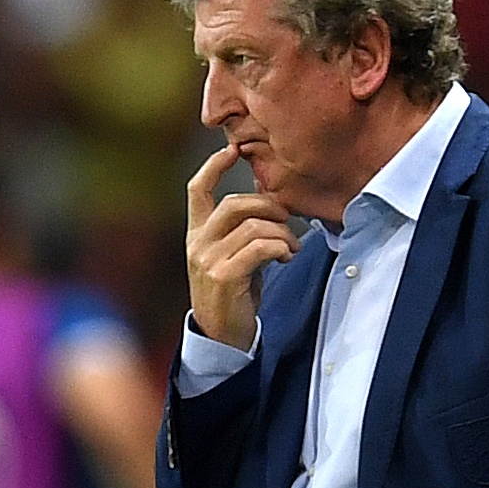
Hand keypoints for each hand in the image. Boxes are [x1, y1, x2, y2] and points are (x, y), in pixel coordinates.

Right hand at [184, 145, 296, 352]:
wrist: (222, 337)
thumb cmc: (233, 295)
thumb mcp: (233, 257)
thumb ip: (243, 231)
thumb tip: (275, 206)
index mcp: (196, 235)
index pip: (196, 190)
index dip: (213, 166)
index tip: (233, 150)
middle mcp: (198, 244)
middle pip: (236, 204)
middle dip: (270, 207)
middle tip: (288, 220)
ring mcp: (208, 260)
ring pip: (253, 226)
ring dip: (282, 234)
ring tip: (291, 248)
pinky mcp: (224, 276)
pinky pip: (260, 247)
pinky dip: (281, 247)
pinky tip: (287, 257)